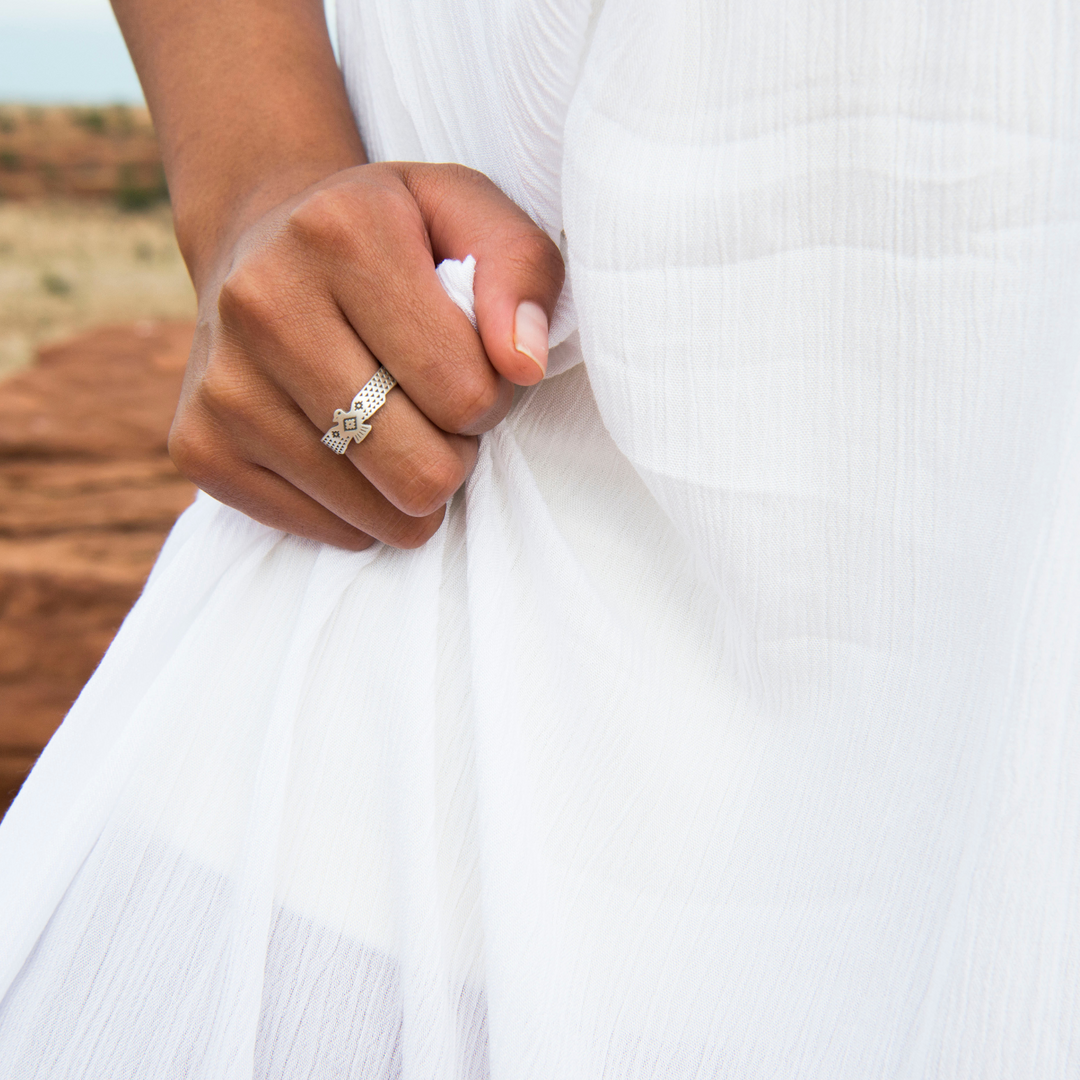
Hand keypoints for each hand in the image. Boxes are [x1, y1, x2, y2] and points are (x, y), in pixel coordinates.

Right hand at [169, 161, 563, 549]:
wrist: (260, 245)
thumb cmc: (392, 241)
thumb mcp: (472, 217)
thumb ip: (521, 271)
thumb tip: (521, 364)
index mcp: (341, 233)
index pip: (467, 392)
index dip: (495, 394)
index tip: (473, 364)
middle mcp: (262, 304)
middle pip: (422, 470)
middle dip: (455, 452)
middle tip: (436, 408)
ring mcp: (221, 384)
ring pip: (380, 517)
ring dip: (410, 485)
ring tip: (393, 423)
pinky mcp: (199, 446)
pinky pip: (329, 533)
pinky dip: (360, 511)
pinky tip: (347, 449)